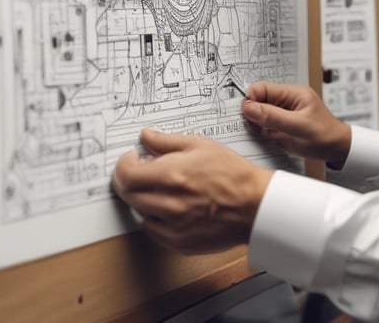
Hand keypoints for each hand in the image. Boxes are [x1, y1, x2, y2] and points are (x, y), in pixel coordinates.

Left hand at [112, 129, 272, 254]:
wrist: (255, 204)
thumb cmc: (233, 174)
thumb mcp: (202, 146)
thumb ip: (168, 141)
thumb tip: (145, 136)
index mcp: (171, 175)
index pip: (126, 175)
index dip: (123, 165)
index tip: (131, 160)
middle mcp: (168, 202)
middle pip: (127, 195)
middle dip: (129, 181)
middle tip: (140, 173)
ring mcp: (173, 226)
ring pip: (139, 213)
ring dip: (142, 199)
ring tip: (161, 189)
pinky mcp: (180, 242)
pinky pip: (153, 231)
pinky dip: (155, 219)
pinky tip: (169, 208)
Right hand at [242, 82, 351, 168]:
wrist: (337, 150)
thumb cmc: (325, 135)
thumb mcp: (298, 126)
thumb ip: (273, 117)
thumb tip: (249, 108)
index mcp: (292, 93)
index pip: (262, 88)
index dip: (251, 99)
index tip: (247, 113)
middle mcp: (286, 101)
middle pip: (258, 100)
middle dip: (252, 112)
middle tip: (254, 126)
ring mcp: (283, 113)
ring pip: (259, 113)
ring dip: (256, 123)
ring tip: (263, 132)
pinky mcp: (281, 126)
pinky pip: (264, 125)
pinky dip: (260, 131)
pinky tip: (268, 137)